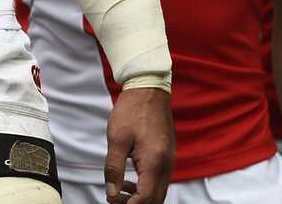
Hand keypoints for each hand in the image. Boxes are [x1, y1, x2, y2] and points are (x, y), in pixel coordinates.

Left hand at [105, 87, 173, 203]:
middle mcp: (166, 165)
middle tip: (114, 199)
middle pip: (155, 199)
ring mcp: (169, 161)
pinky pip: (158, 179)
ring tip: (119, 191)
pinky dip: (145, 186)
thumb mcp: (117, 139)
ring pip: (158, 191)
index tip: (111, 201)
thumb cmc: (132, 110)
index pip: (146, 198)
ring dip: (140, 196)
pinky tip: (129, 180)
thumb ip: (114, 169)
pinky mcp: (166, 155)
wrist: (148, 89)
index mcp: (155, 162)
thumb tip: (112, 193)